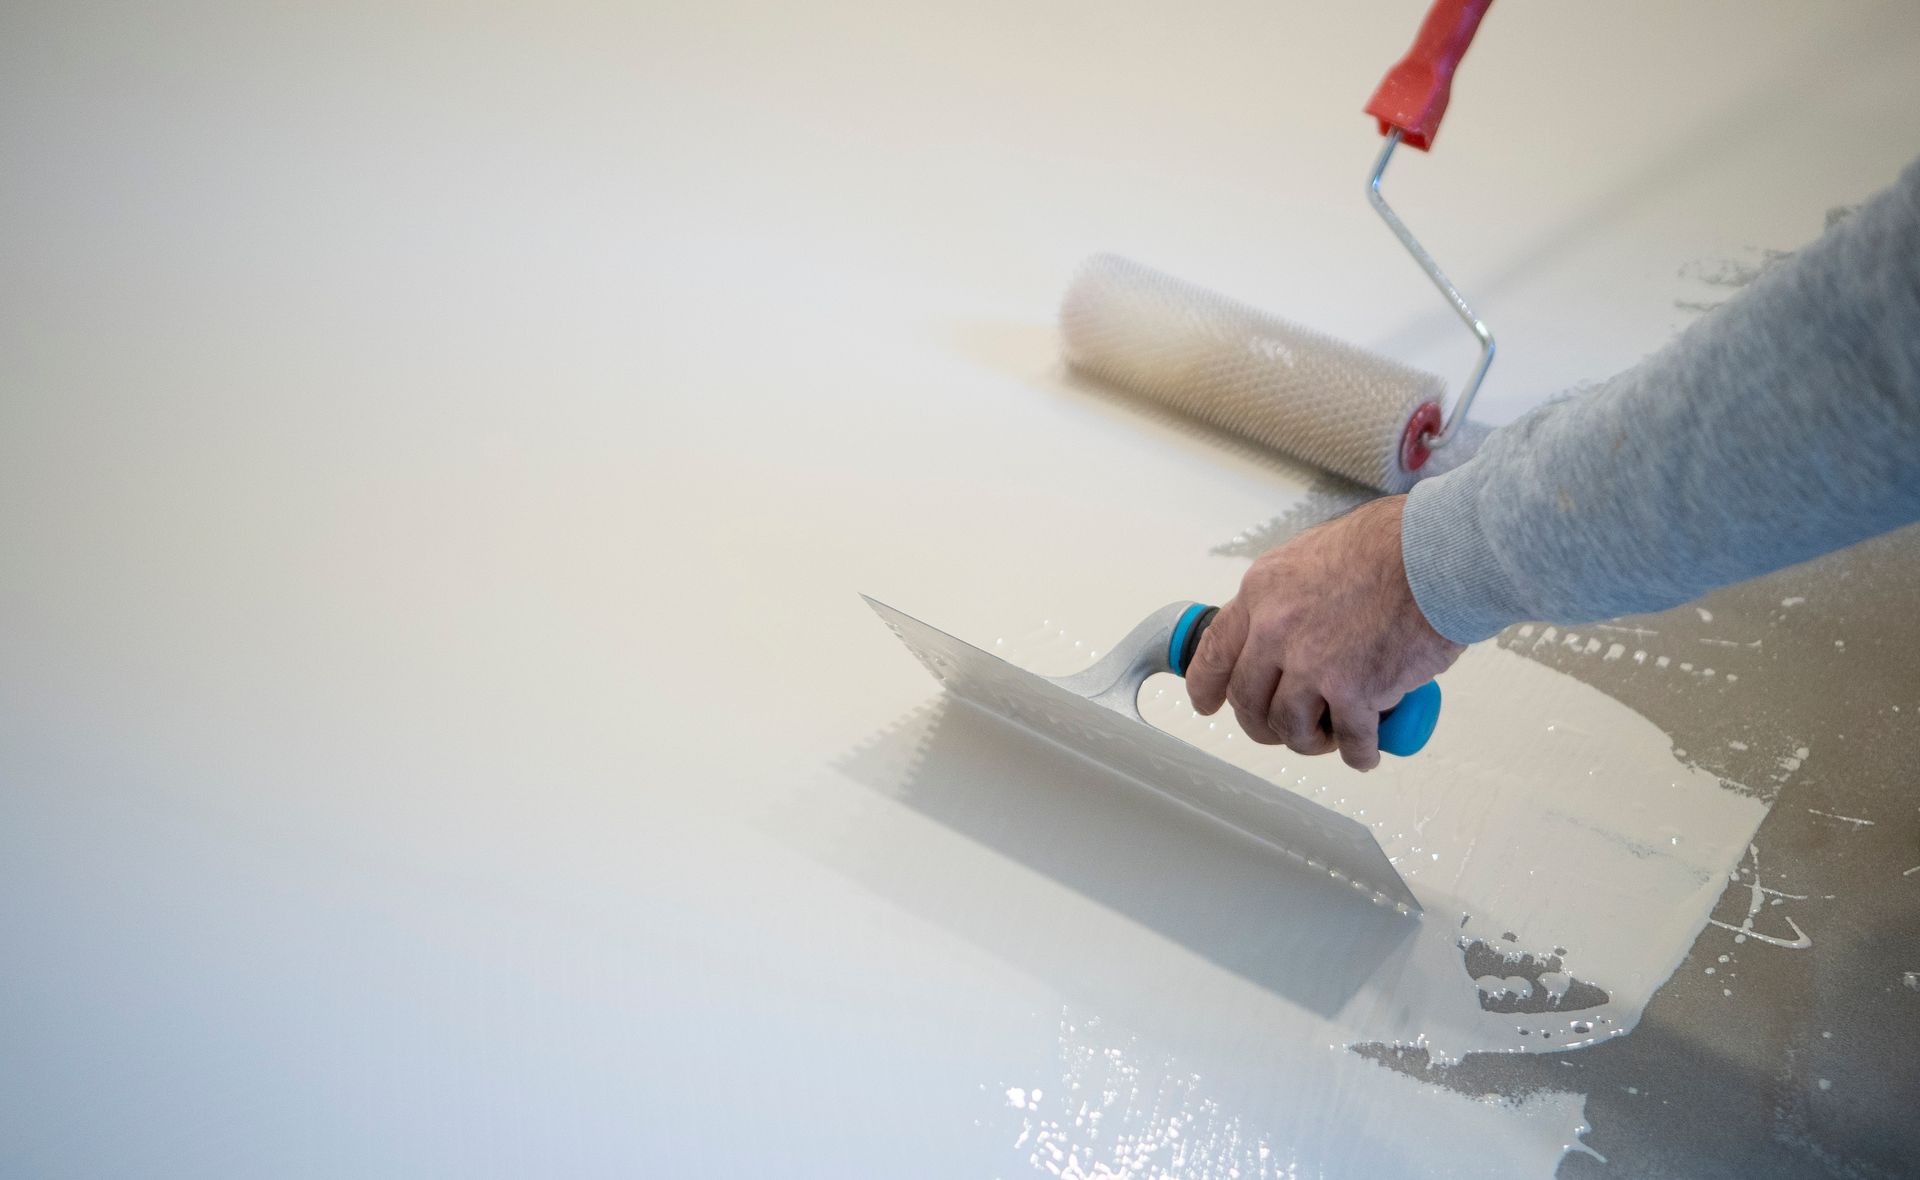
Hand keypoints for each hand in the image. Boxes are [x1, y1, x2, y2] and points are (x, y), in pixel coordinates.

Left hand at [1186, 495, 1463, 769]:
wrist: (1436, 552)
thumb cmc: (1390, 544)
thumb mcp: (1312, 554)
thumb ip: (1289, 593)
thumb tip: (1288, 621)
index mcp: (1262, 593)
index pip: (1215, 650)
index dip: (1208, 686)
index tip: (1209, 704)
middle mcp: (1276, 631)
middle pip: (1249, 699)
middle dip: (1263, 724)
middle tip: (1286, 729)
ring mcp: (1313, 665)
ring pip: (1290, 726)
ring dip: (1308, 741)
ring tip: (1330, 738)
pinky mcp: (1355, 691)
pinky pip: (1350, 739)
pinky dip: (1358, 752)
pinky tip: (1366, 751)